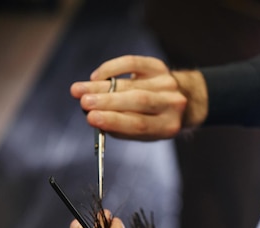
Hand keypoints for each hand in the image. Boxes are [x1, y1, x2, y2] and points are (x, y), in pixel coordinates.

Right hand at [70, 55, 190, 139]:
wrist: (181, 99)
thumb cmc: (153, 119)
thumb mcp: (142, 132)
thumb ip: (120, 127)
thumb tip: (93, 116)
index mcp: (168, 126)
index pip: (139, 124)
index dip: (114, 120)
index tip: (91, 118)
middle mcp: (172, 103)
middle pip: (137, 101)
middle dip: (107, 101)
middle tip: (83, 102)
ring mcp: (167, 83)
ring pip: (130, 84)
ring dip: (101, 87)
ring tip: (79, 90)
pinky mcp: (159, 66)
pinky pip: (132, 63)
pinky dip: (111, 69)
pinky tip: (96, 77)